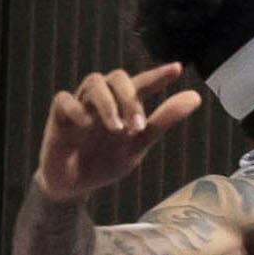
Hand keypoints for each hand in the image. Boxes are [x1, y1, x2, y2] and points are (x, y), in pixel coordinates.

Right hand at [36, 62, 201, 202]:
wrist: (75, 185)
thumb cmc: (106, 160)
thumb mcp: (139, 143)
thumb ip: (163, 121)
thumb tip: (195, 96)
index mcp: (123, 105)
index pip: (141, 83)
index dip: (158, 75)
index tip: (177, 69)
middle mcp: (103, 99)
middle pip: (117, 77)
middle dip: (130, 98)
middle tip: (137, 126)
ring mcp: (80, 105)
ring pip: (93, 82)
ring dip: (108, 103)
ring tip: (117, 129)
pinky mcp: (58, 116)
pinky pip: (64, 100)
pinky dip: (76, 109)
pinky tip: (86, 125)